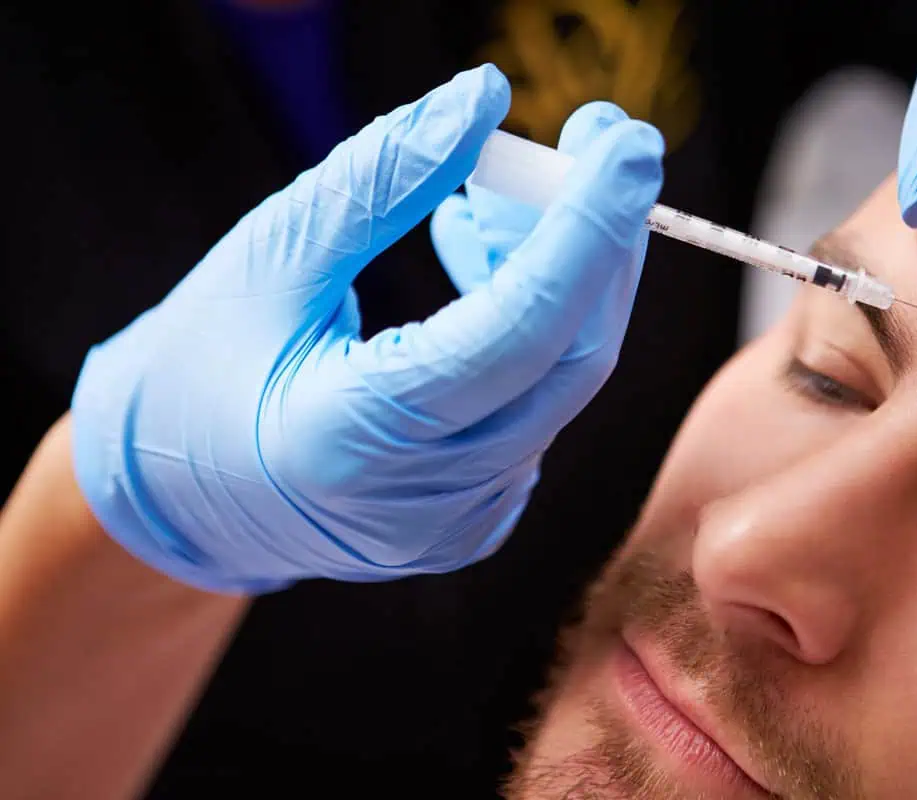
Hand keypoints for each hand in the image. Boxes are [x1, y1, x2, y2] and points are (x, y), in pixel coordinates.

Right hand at [70, 65, 664, 592]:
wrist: (180, 499)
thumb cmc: (200, 367)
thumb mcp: (272, 254)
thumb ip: (381, 177)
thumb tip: (483, 99)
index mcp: (352, 438)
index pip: (516, 330)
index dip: (586, 230)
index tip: (626, 145)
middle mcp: (423, 501)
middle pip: (568, 357)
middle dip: (600, 237)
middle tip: (599, 141)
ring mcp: (457, 523)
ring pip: (561, 380)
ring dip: (560, 277)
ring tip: (489, 209)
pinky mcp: (475, 522)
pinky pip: (537, 408)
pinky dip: (534, 328)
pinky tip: (484, 275)